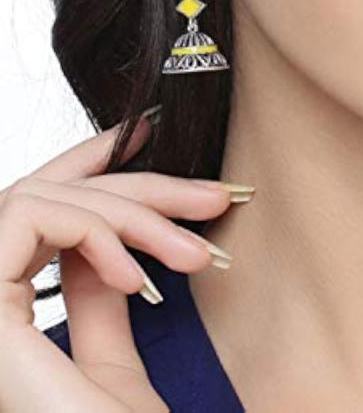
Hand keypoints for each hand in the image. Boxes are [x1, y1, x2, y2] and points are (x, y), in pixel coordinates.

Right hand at [0, 110, 236, 411]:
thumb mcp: (107, 361)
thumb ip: (94, 299)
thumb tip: (106, 249)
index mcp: (2, 312)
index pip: (41, 213)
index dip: (88, 162)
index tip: (144, 132)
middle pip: (51, 198)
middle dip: (140, 187)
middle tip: (211, 196)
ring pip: (45, 199)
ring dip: (133, 214)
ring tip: (194, 252)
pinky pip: (32, 218)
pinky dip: (96, 232)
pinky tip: (137, 276)